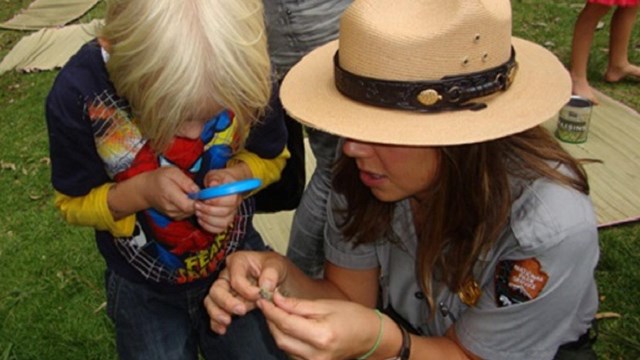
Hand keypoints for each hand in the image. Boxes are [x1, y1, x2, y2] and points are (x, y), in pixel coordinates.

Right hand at [141, 166, 198, 219]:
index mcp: (169, 194)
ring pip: (190, 212)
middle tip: (196, 191)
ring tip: (189, 194)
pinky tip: (185, 199)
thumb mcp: (173, 172)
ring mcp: (172, 214)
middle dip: (198, 201)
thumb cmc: (160, 178)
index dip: (199, 200)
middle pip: (191, 210)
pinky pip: (187, 214)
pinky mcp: (174, 217)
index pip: (189, 205)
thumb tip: (198, 191)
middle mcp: (170, 207)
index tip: (201, 193)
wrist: (146, 190)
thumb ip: (186, 181)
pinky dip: (189, 207)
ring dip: (194, 204)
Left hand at [196, 168, 244, 233]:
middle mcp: (235, 205)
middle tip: (197, 205)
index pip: (230, 200)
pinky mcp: (225, 222)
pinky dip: (208, 226)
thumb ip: (214, 178)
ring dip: (207, 219)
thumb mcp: (215, 175)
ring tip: (198, 212)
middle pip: (225, 213)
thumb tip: (213, 184)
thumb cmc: (218, 180)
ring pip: (223, 223)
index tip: (204, 198)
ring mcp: (231, 215)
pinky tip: (201, 219)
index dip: (216, 201)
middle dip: (208, 210)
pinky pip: (219, 229)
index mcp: (235, 192)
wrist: (223, 185)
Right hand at [204, 251, 287, 333]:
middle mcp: (227, 275)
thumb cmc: (275, 269)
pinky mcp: (225, 303)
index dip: (246, 290)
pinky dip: (215, 322)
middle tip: (241, 310)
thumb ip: (271, 274)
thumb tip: (264, 287)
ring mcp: (224, 290)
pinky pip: (214, 312)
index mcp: (238, 262)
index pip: (236, 278)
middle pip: (217, 289)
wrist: (278, 280)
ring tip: (227, 322)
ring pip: (211, 301)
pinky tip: (222, 329)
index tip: (260, 296)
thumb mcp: (278, 266)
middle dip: (227, 302)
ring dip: (217, 313)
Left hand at [256, 294, 381, 359]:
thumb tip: (275, 299)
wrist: (371, 337)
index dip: (271, 311)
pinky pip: (292, 353)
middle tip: (268, 304)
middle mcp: (316, 355)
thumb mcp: (326, 305)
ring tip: (277, 313)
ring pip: (284, 347)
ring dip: (277, 330)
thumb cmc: (352, 316)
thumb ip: (299, 305)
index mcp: (321, 336)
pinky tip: (287, 326)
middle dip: (271, 320)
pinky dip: (286, 339)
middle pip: (281, 338)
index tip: (263, 299)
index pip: (286, 323)